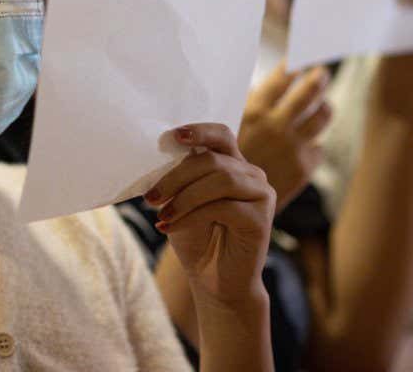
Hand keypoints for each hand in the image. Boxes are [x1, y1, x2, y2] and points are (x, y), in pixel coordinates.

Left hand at [146, 123, 274, 307]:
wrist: (214, 281)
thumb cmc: (196, 238)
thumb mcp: (181, 202)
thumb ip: (180, 179)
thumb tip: (160, 156)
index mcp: (232, 164)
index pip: (221, 135)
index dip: (199, 131)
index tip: (172, 137)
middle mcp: (251, 174)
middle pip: (214, 159)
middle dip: (176, 176)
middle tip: (150, 197)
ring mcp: (261, 194)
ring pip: (221, 179)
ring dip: (184, 196)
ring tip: (161, 214)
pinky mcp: (261, 218)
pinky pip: (223, 207)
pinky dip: (191, 216)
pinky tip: (170, 227)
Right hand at [238, 63, 330, 211]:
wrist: (225, 203)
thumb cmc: (219, 162)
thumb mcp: (226, 126)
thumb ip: (247, 107)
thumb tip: (269, 83)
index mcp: (254, 110)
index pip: (284, 76)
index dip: (295, 65)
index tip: (299, 58)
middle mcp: (276, 125)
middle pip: (311, 90)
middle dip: (318, 78)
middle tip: (321, 73)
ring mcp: (293, 146)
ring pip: (322, 116)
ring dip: (322, 108)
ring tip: (322, 105)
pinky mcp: (303, 167)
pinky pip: (318, 147)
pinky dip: (312, 144)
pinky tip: (306, 144)